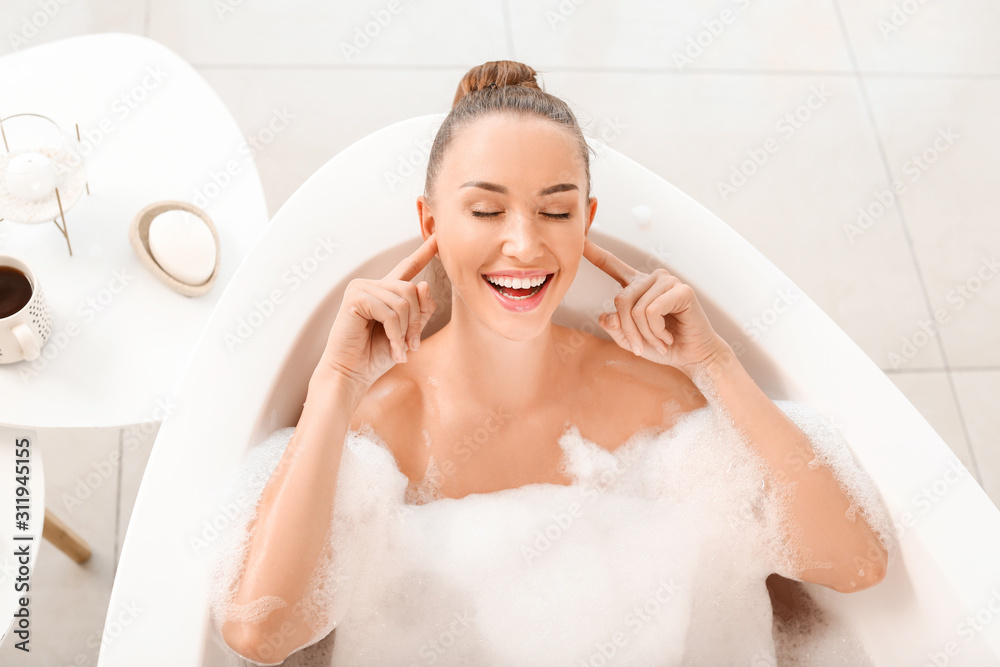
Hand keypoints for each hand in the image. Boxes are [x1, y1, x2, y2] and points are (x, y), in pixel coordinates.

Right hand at [316, 234, 438, 390]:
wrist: (352, 374)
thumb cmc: (375, 356)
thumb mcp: (408, 332)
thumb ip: (420, 309)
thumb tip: (423, 284)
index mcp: (386, 292)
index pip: (408, 267)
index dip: (424, 252)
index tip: (438, 237)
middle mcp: (373, 285)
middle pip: (412, 290)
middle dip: (416, 322)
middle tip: (410, 345)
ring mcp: (361, 288)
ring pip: (404, 301)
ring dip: (405, 331)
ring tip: (398, 349)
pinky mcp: (355, 297)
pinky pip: (390, 312)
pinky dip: (395, 333)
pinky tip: (391, 348)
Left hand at [583, 237, 727, 373]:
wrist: (692, 357)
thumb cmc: (662, 346)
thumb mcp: (630, 340)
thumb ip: (615, 327)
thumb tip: (606, 316)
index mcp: (637, 285)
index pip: (612, 265)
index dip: (594, 252)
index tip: (580, 239)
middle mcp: (651, 278)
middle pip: (621, 300)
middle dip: (629, 330)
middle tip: (642, 347)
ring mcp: (668, 281)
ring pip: (637, 309)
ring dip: (646, 334)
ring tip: (660, 341)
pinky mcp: (681, 290)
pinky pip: (652, 311)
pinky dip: (657, 331)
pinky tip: (668, 336)